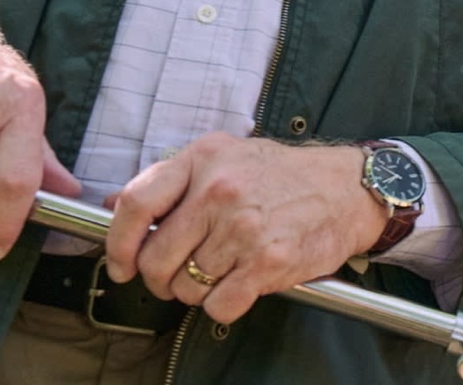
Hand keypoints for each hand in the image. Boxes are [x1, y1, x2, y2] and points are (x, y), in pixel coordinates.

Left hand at [102, 134, 388, 325]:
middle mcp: (220, 191)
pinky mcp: (268, 262)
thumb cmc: (282, 175)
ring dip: (196, 290)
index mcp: (203, 159)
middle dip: (160, 278)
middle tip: (179, 273)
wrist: (347, 189)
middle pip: (156, 259)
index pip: (136, 205)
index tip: (122, 263)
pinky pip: (218, 305)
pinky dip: (223, 304)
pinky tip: (240, 283)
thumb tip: (116, 207)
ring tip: (221, 270)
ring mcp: (244, 228)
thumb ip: (172, 179)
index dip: (118, 244)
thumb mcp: (223, 155)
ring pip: (185, 288)